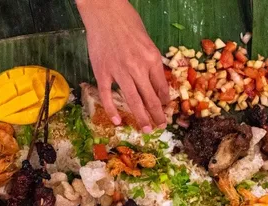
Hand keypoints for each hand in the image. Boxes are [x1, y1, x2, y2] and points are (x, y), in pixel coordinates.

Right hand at [77, 0, 169, 132]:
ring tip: (146, 129)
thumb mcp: (147, 41)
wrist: (105, 13)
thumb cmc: (127, 22)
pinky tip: (117, 121)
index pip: (162, 86)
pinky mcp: (102, 73)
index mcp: (152, 58)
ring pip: (133, 100)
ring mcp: (119, 72)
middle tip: (160, 127)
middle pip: (150, 98)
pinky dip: (112, 109)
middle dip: (157, 115)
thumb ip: (150, 61)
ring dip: (141, 117)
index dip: (164, 102)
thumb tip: (153, 80)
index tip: (165, 111)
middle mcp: (138, 68)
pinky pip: (108, 95)